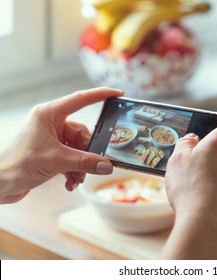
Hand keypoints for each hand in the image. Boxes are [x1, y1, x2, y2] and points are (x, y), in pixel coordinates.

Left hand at [0, 87, 122, 202]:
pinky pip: (71, 157)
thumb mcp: (56, 161)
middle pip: (83, 133)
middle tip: (91, 166)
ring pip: (78, 148)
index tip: (117, 94)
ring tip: (76, 178)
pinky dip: (73, 170)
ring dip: (80, 166)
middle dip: (87, 153)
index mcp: (48, 114)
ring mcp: (50, 138)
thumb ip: (84, 162)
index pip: (80, 99)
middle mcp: (50, 123)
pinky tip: (69, 182)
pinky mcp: (50, 152)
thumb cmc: (16, 164)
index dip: (100, 95)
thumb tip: (107, 165)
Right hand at [162, 110, 216, 258]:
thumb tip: (193, 140)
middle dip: (211, 149)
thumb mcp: (177, 159)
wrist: (205, 224)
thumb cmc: (190, 188)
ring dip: (212, 168)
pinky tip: (200, 196)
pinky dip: (215, 186)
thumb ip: (185, 144)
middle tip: (192, 158)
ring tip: (192, 181)